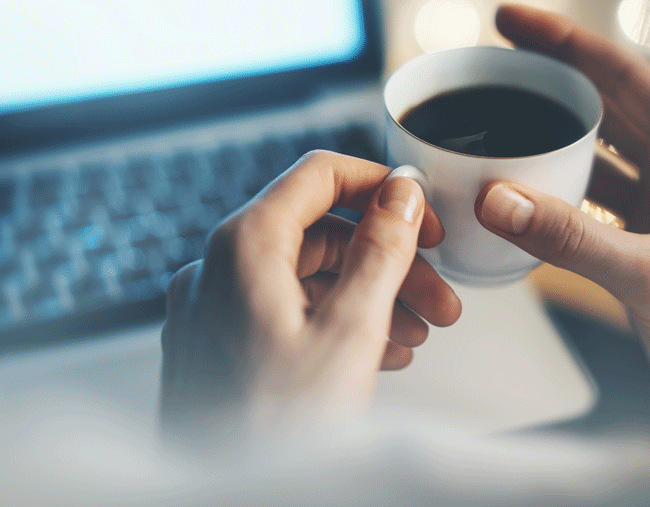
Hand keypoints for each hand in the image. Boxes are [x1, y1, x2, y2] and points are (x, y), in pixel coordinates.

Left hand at [160, 151, 460, 447]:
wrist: (226, 503)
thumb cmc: (272, 429)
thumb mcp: (350, 330)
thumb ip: (382, 250)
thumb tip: (401, 195)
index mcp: (244, 247)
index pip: (319, 175)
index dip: (380, 186)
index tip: (421, 211)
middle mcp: (217, 269)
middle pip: (321, 234)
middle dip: (388, 260)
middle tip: (436, 293)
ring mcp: (213, 309)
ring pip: (307, 278)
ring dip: (369, 297)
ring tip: (417, 334)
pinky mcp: (217, 347)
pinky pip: (286, 314)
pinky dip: (335, 323)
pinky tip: (378, 355)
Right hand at [478, 5, 649, 442]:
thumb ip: (573, 238)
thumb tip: (498, 198)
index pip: (625, 78)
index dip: (565, 42)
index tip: (512, 23)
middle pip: (605, 106)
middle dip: (550, 81)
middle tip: (494, 65)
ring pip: (592, 155)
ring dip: (547, 139)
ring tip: (496, 124)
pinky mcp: (640, 246)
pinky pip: (585, 203)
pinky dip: (549, 194)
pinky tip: (517, 196)